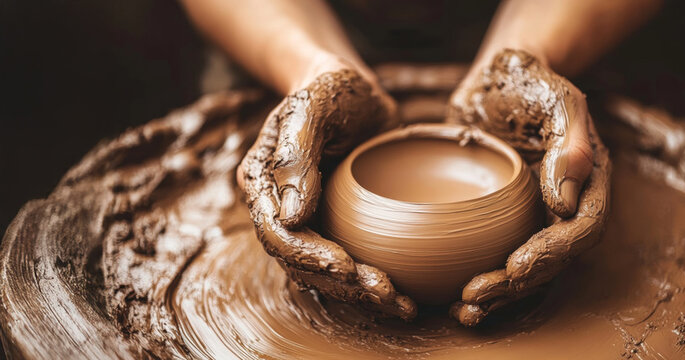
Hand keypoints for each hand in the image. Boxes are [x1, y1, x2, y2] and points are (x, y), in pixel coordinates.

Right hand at [236, 61, 415, 319]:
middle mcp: (278, 209)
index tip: (346, 266)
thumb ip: (296, 154)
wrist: (354, 90)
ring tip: (400, 303)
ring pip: (323, 272)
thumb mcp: (312, 107)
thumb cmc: (330, 89)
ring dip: (358, 292)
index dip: (308, 256)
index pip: (277, 234)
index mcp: (261, 182)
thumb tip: (289, 216)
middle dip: (341, 283)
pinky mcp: (335, 226)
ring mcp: (307, 221)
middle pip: (300, 262)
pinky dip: (368, 282)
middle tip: (386, 292)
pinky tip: (400, 295)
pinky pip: (345, 263)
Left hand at [447, 49, 610, 325]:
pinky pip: (497, 255)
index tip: (514, 266)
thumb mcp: (555, 98)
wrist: (497, 79)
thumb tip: (566, 201)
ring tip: (463, 309)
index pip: (580, 229)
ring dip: (498, 294)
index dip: (552, 253)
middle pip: (552, 259)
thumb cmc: (529, 81)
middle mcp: (565, 205)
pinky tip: (454, 297)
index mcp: (588, 181)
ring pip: (525, 267)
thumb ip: (569, 142)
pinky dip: (481, 278)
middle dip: (515, 283)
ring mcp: (534, 215)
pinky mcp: (503, 219)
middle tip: (474, 295)